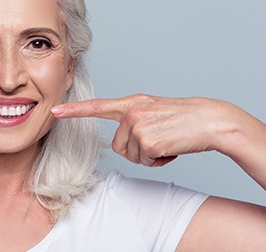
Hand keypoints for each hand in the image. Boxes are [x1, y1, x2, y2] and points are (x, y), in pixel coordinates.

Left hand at [52, 94, 239, 166]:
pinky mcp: (147, 139)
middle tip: (159, 141)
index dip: (74, 111)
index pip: (98, 106)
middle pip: (118, 146)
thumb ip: (135, 120)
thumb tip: (122, 142)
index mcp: (133, 103)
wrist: (210, 120)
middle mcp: (132, 111)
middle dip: (137, 151)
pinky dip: (160, 161)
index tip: (54, 111)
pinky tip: (172, 147)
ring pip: (131, 156)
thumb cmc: (184, 119)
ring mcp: (138, 125)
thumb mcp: (155, 112)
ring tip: (167, 142)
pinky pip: (146, 161)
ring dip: (149, 156)